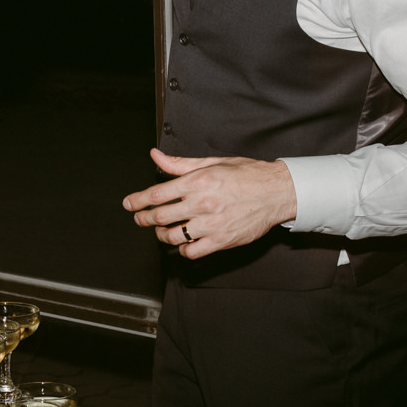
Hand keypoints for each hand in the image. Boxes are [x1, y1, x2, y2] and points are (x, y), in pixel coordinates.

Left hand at [122, 149, 297, 259]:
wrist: (277, 192)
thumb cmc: (246, 175)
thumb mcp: (212, 162)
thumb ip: (180, 163)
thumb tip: (156, 156)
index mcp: (197, 181)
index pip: (156, 194)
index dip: (138, 201)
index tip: (129, 204)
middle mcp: (201, 203)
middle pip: (159, 216)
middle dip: (144, 218)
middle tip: (140, 218)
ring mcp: (211, 224)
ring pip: (171, 236)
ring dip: (161, 234)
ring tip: (161, 230)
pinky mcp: (221, 241)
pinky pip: (191, 251)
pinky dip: (182, 249)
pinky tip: (182, 242)